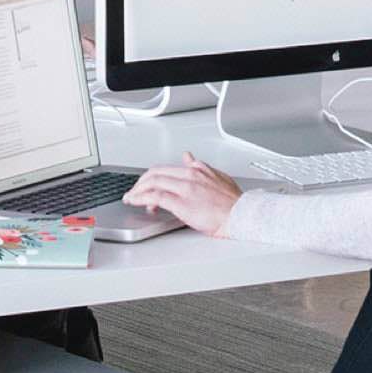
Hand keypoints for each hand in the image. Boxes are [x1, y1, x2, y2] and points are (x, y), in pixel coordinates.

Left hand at [122, 154, 242, 236]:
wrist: (241, 215)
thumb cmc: (232, 203)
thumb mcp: (218, 176)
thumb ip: (200, 166)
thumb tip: (188, 157)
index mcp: (196, 170)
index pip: (165, 169)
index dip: (151, 177)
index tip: (145, 184)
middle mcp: (188, 176)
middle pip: (155, 173)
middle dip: (140, 182)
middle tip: (134, 192)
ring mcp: (184, 189)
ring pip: (152, 182)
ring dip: (137, 190)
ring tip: (131, 198)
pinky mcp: (181, 203)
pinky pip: (155, 196)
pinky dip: (141, 197)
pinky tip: (135, 202)